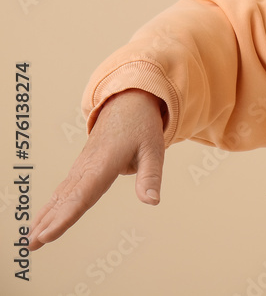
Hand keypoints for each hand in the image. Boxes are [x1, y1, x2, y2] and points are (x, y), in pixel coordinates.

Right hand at [28, 89, 165, 249]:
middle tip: (32, 245)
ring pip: (61, 195)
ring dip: (45, 216)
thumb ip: (150, 177)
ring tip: (30, 239)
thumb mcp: (154, 149)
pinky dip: (51, 206)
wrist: (128, 102)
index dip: (66, 216)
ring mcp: (81, 166)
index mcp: (104, 163)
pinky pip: (64, 189)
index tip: (49, 234)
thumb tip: (152, 201)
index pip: (83, 195)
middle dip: (48, 222)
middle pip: (66, 199)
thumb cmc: (142, 126)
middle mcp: (87, 166)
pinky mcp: (81, 167)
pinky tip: (41, 220)